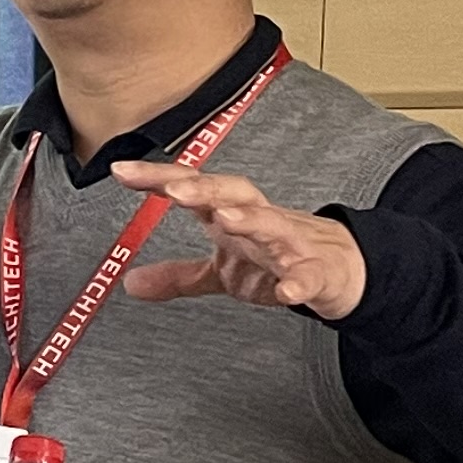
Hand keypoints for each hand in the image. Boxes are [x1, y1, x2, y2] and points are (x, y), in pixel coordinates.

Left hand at [109, 163, 366, 319]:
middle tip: (173, 189)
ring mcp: (290, 244)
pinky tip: (288, 291)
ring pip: (271, 225)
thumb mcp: (221, 269)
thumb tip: (130, 282)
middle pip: (232, 194)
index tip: (121, 170)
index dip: (158, 178)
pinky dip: (298, 282)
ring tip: (225, 219)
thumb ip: (178, 274)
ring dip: (249, 220)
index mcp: (233, 213)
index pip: (193, 187)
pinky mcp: (316, 274)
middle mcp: (260, 220)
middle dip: (203, 190)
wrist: (341, 268)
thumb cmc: (278, 257)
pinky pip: (308, 276)